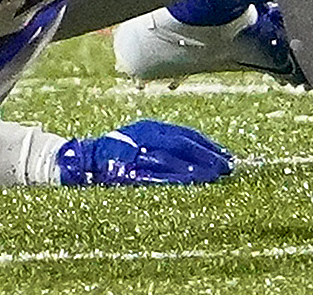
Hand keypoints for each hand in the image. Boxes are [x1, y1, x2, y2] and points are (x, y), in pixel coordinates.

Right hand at [56, 118, 233, 185]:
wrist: (84, 161)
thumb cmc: (118, 151)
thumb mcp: (143, 138)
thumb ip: (166, 143)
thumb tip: (200, 153)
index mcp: (151, 128)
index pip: (186, 135)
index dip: (208, 145)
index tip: (227, 156)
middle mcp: (145, 137)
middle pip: (183, 145)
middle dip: (207, 156)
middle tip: (228, 167)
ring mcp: (136, 153)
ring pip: (172, 160)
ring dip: (195, 168)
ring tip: (216, 176)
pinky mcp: (127, 171)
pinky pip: (155, 176)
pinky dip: (174, 179)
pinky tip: (190, 184)